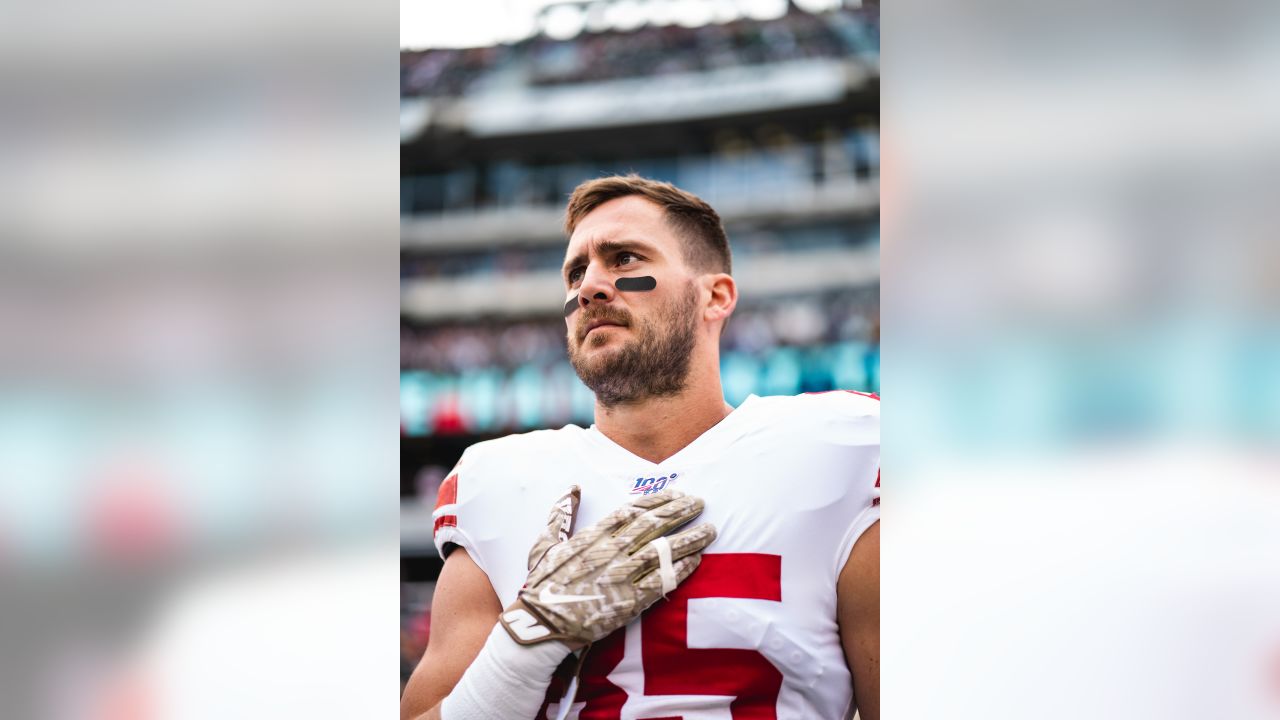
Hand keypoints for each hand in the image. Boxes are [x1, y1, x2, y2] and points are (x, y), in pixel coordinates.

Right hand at [499, 487, 715, 647]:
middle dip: (680, 511)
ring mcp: (622, 576)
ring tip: (710, 529)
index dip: (657, 500)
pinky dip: (681, 569)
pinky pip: (662, 582)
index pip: (633, 510)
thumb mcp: (545, 544)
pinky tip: (697, 560)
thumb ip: (561, 514)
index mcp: (593, 536)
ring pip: (664, 551)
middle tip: (699, 502)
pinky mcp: (630, 602)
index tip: (676, 492)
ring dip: (689, 539)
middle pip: (653, 525)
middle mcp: (611, 551)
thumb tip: (573, 488)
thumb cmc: (542, 585)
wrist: (541, 625)